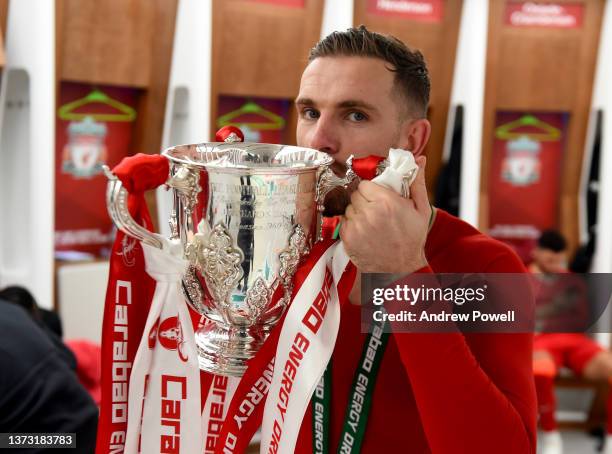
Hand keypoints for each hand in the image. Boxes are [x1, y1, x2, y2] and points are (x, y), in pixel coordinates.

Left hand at [340, 156, 429, 273]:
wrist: (400, 269)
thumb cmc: (412, 240)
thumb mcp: (421, 209)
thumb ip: (416, 182)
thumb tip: (418, 159)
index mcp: (387, 202)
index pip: (364, 184)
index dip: (371, 190)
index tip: (378, 197)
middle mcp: (369, 213)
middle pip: (355, 194)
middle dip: (364, 200)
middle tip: (376, 210)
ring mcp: (357, 226)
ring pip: (349, 208)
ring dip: (357, 212)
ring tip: (371, 223)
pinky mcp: (348, 238)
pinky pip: (344, 221)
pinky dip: (352, 225)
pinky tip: (364, 232)